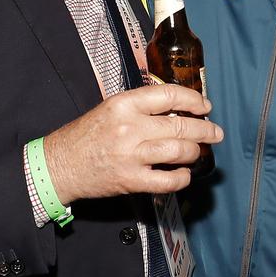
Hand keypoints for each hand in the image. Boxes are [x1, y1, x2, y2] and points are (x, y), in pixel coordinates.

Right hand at [44, 83, 223, 204]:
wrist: (60, 165)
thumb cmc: (86, 135)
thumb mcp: (110, 108)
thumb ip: (141, 107)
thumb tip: (177, 110)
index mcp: (124, 104)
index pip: (169, 95)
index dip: (194, 100)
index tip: (205, 106)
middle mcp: (130, 127)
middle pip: (180, 126)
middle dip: (205, 129)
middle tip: (215, 133)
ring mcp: (131, 156)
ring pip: (179, 151)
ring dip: (195, 152)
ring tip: (198, 152)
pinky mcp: (131, 180)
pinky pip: (168, 180)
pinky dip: (182, 177)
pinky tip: (184, 173)